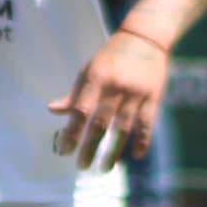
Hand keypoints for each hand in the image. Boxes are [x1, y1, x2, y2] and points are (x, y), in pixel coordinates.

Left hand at [51, 27, 169, 172]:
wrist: (146, 38)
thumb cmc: (112, 57)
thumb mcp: (89, 70)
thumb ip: (75, 94)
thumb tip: (52, 110)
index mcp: (96, 79)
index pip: (81, 111)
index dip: (72, 132)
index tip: (64, 150)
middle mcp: (115, 87)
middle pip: (101, 123)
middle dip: (90, 147)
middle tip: (81, 167)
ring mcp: (136, 93)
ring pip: (124, 128)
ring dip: (114, 151)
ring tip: (104, 169)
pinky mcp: (154, 96)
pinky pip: (148, 123)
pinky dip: (142, 140)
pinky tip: (136, 156)